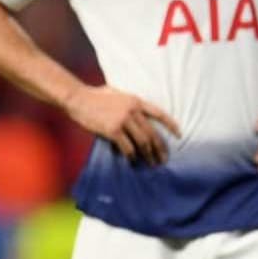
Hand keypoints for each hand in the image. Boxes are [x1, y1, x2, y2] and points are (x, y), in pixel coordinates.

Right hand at [64, 85, 179, 165]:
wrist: (77, 98)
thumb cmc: (95, 96)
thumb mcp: (117, 94)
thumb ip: (129, 103)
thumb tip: (137, 114)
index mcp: (136, 101)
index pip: (159, 114)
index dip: (171, 125)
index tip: (179, 135)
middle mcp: (133, 111)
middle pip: (152, 133)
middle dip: (160, 148)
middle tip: (164, 159)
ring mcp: (123, 120)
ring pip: (142, 142)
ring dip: (148, 155)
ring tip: (152, 164)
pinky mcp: (113, 130)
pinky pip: (127, 147)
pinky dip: (132, 156)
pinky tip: (134, 162)